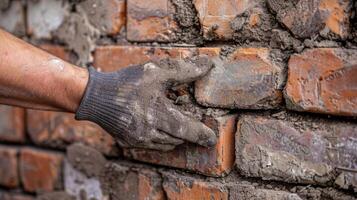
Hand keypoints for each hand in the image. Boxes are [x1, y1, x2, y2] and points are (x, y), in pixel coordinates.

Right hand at [75, 56, 216, 150]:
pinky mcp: (129, 144)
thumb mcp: (156, 71)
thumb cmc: (126, 83)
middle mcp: (149, 133)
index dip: (202, 135)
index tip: (212, 140)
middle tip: (198, 129)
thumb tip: (208, 65)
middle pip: (179, 139)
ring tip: (177, 124)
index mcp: (158, 116)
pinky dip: (162, 139)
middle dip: (190, 135)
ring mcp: (138, 141)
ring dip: (176, 136)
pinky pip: (153, 146)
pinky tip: (161, 127)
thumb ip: (184, 70)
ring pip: (167, 144)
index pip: (188, 130)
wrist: (95, 96)